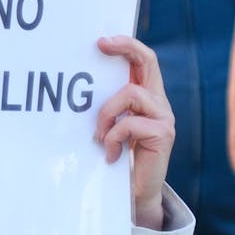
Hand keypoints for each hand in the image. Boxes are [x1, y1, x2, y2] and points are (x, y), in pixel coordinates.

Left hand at [94, 35, 174, 230]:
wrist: (134, 193)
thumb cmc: (114, 156)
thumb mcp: (107, 126)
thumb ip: (103, 107)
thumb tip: (70, 86)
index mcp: (145, 95)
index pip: (143, 60)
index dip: (126, 45)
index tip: (101, 40)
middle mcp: (159, 101)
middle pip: (148, 61)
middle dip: (125, 47)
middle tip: (101, 44)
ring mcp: (164, 116)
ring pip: (130, 93)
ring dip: (106, 114)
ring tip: (98, 136)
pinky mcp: (163, 133)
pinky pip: (129, 123)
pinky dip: (112, 138)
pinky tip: (109, 154)